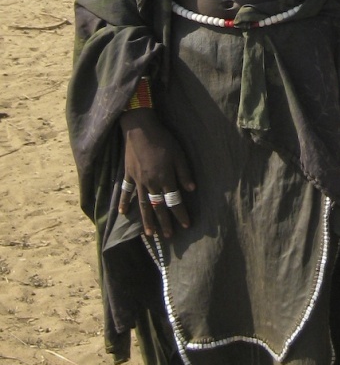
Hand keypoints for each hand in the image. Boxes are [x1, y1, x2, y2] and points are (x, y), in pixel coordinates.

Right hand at [119, 109, 194, 237]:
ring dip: (147, 220)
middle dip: (165, 222)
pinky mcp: (128, 174)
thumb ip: (184, 173)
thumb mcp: (179, 154)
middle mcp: (151, 183)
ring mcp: (138, 180)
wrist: (140, 128)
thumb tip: (191, 190)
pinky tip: (122, 213)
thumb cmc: (163, 139)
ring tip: (150, 234)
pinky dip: (123, 203)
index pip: (174, 201)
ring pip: (143, 205)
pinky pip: (125, 192)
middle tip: (168, 236)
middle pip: (158, 207)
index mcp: (165, 178)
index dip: (181, 214)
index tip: (186, 225)